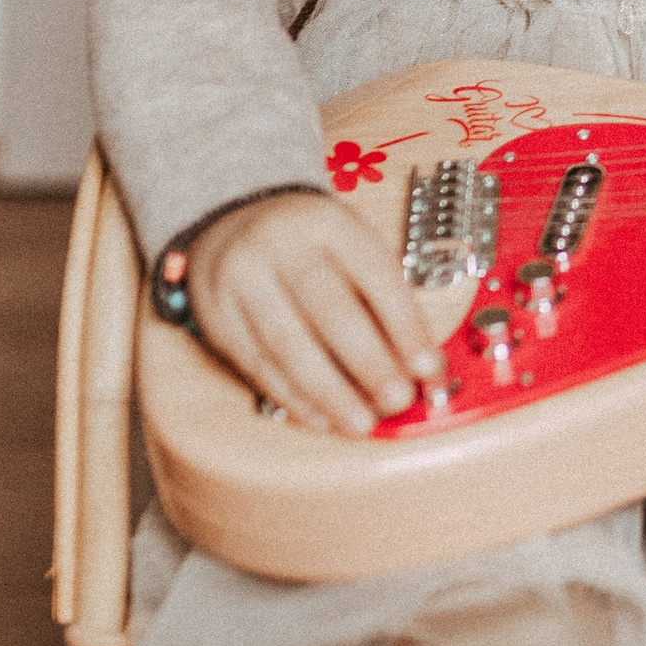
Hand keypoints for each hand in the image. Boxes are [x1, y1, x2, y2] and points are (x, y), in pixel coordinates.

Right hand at [186, 192, 447, 437]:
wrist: (231, 222)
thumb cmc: (309, 245)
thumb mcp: (350, 245)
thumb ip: (382, 298)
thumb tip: (418, 367)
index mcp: (327, 221)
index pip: (375, 276)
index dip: (405, 326)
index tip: (428, 368)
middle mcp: (280, 245)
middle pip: (329, 310)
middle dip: (368, 362)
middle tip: (397, 399)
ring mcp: (241, 280)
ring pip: (288, 345)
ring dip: (329, 393)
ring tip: (361, 423)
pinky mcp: (217, 317)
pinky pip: (257, 365)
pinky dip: (292, 398)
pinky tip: (321, 419)